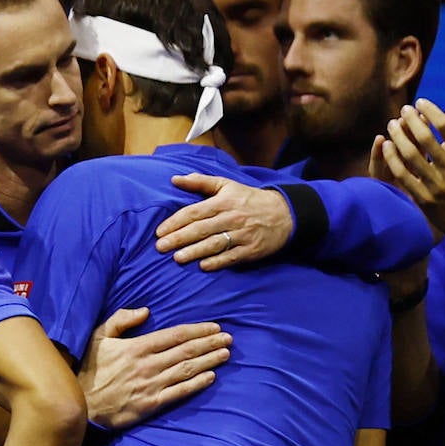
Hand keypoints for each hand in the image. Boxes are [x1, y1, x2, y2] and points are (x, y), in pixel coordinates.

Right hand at [79, 307, 229, 429]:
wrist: (82, 405)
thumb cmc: (89, 369)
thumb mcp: (98, 337)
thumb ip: (121, 320)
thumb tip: (145, 311)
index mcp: (137, 347)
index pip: (175, 335)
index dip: (198, 330)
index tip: (215, 326)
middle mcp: (148, 365)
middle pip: (186, 351)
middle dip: (210, 343)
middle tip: (228, 338)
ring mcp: (152, 385)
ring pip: (187, 370)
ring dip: (209, 360)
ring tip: (226, 353)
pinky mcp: (152, 404)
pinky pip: (180, 392)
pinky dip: (197, 384)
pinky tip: (211, 377)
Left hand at [155, 173, 292, 270]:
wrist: (284, 213)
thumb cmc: (249, 199)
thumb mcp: (226, 185)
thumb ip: (200, 182)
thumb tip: (175, 179)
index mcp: (223, 201)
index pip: (194, 212)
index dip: (175, 222)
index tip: (159, 232)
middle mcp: (231, 217)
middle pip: (201, 229)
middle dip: (179, 238)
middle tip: (160, 247)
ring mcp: (242, 234)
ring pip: (214, 244)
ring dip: (195, 251)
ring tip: (177, 258)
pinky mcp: (251, 249)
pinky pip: (232, 257)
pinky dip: (218, 262)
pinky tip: (203, 266)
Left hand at [380, 100, 444, 250]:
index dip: (431, 111)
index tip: (420, 102)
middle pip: (426, 138)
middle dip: (412, 120)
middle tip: (403, 109)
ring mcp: (437, 185)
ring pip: (411, 155)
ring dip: (399, 136)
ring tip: (392, 124)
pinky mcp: (424, 199)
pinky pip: (404, 175)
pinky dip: (393, 159)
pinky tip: (386, 146)